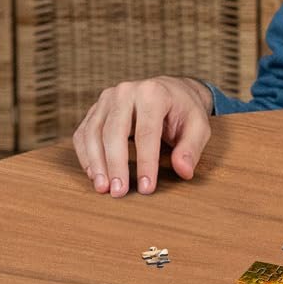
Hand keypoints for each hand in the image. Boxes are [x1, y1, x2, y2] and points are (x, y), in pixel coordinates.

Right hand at [73, 76, 212, 196]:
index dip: (145, 162)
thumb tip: (184, 171)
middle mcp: (126, 91)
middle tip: (118, 192)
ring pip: (94, 132)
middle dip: (115, 165)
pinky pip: (84, 133)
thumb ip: (191, 148)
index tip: (146, 188)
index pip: (146, 133)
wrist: (171, 91)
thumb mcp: (199, 127)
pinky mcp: (96, 108)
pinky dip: (86, 155)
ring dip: (96, 163)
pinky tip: (94, 174)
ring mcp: (107, 98)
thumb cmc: (185, 112)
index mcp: (153, 93)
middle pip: (114, 132)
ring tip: (103, 188)